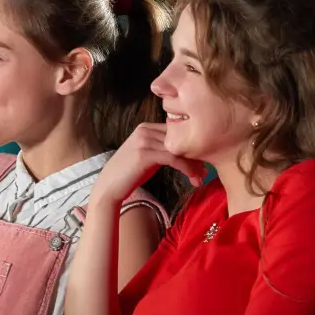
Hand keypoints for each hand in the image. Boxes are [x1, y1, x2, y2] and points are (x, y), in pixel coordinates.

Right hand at [90, 123, 206, 208]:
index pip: (176, 130)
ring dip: (194, 164)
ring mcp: (144, 140)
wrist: (109, 187)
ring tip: (201, 177)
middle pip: (180, 137)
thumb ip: (162, 148)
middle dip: (196, 154)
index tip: (203, 160)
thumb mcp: (147, 155)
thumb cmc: (128, 175)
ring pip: (179, 148)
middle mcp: (145, 130)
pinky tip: (193, 178)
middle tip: (206, 170)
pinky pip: (174, 158)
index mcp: (146, 127)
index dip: (192, 144)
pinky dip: (187, 168)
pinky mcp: (145, 154)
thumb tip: (186, 150)